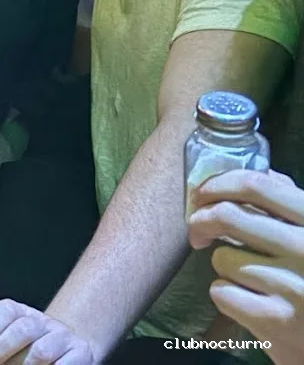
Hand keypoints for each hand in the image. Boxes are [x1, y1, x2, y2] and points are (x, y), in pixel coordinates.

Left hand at [0, 300, 95, 364]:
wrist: (66, 347)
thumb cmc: (27, 345)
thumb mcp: (8, 333)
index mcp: (20, 312)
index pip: (5, 310)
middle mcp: (42, 321)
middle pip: (23, 329)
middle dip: (0, 351)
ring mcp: (62, 336)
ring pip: (41, 352)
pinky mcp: (81, 352)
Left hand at [189, 169, 303, 364]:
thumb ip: (290, 206)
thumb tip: (259, 171)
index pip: (255, 184)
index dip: (217, 184)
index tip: (201, 195)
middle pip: (227, 216)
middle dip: (200, 222)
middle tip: (198, 232)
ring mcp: (294, 287)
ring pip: (222, 257)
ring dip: (222, 265)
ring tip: (244, 277)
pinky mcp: (276, 321)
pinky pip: (222, 292)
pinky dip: (225, 295)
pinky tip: (246, 301)